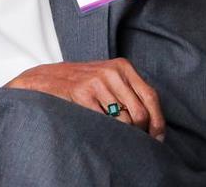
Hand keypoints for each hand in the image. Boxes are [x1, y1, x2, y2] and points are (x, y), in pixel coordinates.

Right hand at [4, 58, 164, 140]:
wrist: (48, 79)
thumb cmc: (83, 83)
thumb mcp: (109, 79)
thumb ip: (130, 92)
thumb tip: (154, 121)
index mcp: (122, 66)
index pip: (151, 96)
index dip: (157, 120)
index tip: (157, 136)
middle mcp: (112, 72)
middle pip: (140, 111)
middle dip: (140, 131)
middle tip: (136, 140)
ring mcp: (97, 82)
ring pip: (123, 120)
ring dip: (122, 132)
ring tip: (113, 132)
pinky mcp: (82, 94)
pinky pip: (105, 122)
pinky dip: (106, 130)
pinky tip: (100, 127)